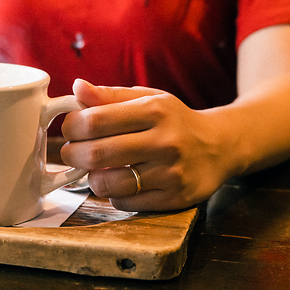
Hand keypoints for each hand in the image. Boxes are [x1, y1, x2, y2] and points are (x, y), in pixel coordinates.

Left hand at [60, 79, 230, 211]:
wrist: (220, 146)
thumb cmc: (173, 120)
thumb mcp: (147, 99)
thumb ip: (110, 96)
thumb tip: (77, 87)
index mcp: (155, 111)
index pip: (95, 120)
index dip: (72, 126)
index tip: (69, 130)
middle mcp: (165, 141)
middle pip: (97, 153)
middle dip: (73, 154)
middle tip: (71, 153)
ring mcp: (171, 173)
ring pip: (108, 183)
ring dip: (91, 178)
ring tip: (95, 169)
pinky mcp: (174, 198)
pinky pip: (125, 202)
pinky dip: (113, 194)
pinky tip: (119, 182)